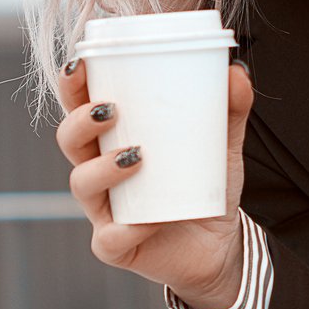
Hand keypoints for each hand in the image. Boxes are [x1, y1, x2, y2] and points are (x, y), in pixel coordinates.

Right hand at [55, 58, 254, 308]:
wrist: (219, 246)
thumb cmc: (204, 187)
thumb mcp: (221, 145)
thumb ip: (229, 109)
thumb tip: (237, 71)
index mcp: (114, 140)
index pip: (82, 106)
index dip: (73, 85)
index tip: (81, 62)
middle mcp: (100, 173)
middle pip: (70, 141)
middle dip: (80, 121)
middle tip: (110, 109)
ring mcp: (105, 211)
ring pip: (82, 184)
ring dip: (103, 168)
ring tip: (137, 156)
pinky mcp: (116, 246)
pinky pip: (110, 238)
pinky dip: (128, 227)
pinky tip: (148, 221)